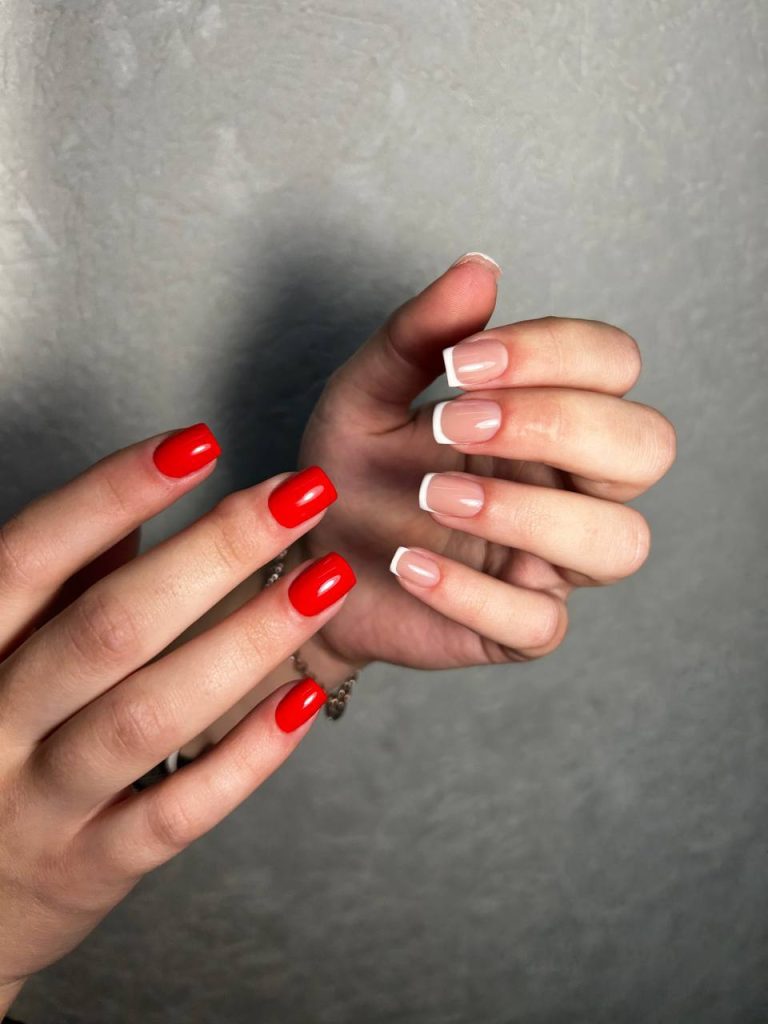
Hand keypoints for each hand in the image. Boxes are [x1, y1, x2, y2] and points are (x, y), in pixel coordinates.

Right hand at [0, 427, 352, 1008]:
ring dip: (247, 640)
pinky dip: (245, 755)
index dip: (113, 493)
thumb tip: (133, 502)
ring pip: (148, 715)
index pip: (32, 555)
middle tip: (304, 495)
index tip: (199, 443)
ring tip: (326, 581)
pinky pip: (177, 812)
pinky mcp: (90, 867)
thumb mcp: (2, 654)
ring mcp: (37, 803)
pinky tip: (304, 697)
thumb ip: (59, 585)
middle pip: (109, 626)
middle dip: (215, 553)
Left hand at [299, 253, 676, 670]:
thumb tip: (477, 269)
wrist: (310, 559)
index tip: (458, 363)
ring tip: (431, 494)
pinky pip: (542, 624)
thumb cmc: (353, 472)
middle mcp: (567, 485)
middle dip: (558, 425)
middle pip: (647, 448)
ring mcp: (550, 561)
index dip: (553, 354)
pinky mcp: (518, 628)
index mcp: (545, 415)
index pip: (613, 365)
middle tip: (454, 425)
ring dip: (529, 512)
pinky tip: (410, 563)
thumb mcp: (366, 394)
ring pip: (619, 542)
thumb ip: (418, 335)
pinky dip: (474, 592)